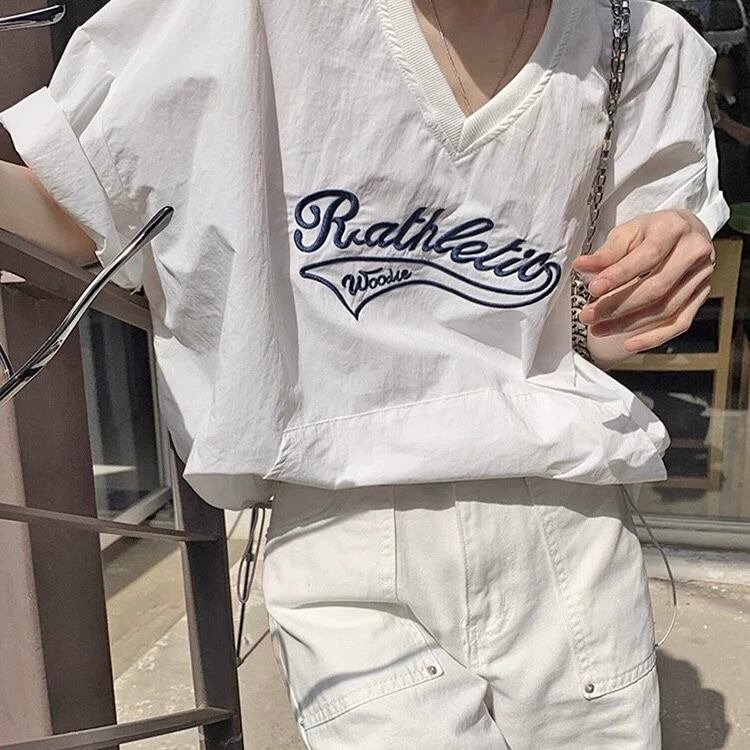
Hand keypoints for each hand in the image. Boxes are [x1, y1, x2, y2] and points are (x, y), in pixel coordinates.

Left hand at [571, 209, 716, 368]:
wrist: (686, 230)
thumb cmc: (653, 231)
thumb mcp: (628, 232)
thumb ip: (607, 252)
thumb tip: (581, 265)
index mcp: (674, 228)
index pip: (647, 256)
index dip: (619, 275)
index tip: (593, 288)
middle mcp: (693, 252)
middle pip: (656, 288)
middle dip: (618, 305)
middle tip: (589, 315)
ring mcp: (701, 276)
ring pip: (665, 308)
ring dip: (628, 324)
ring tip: (599, 328)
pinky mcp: (701, 296)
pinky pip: (680, 322)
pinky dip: (654, 337)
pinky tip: (630, 344)